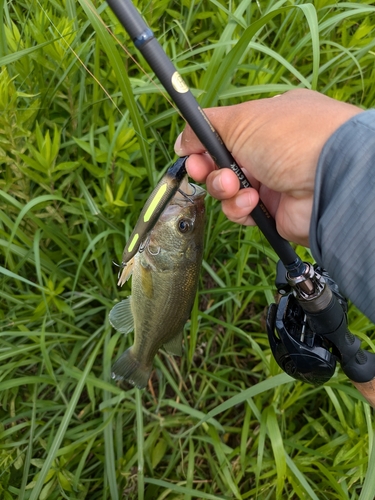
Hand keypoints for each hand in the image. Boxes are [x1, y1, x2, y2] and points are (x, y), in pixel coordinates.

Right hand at [174, 89, 361, 246]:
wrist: (330, 178)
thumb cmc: (292, 137)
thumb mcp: (243, 118)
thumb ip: (206, 126)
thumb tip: (182, 139)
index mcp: (267, 123)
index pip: (226, 134)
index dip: (204, 144)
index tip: (190, 151)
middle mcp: (270, 152)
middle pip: (222, 163)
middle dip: (208, 168)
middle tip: (202, 169)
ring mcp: (272, 182)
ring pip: (228, 189)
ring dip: (223, 187)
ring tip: (234, 184)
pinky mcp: (273, 211)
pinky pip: (241, 211)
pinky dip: (240, 207)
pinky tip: (252, 201)